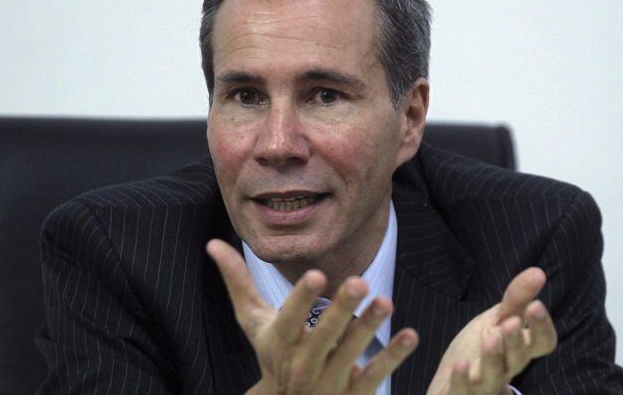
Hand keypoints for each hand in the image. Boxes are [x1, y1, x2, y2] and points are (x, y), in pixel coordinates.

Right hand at [206, 239, 418, 393]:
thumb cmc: (271, 353)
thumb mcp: (252, 321)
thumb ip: (237, 281)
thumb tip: (212, 243)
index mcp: (279, 341)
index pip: (290, 318)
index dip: (302, 298)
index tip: (317, 274)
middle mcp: (302, 363)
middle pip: (323, 335)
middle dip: (341, 310)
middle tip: (360, 281)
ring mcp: (328, 381)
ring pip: (351, 353)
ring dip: (369, 328)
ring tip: (386, 301)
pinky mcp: (351, 394)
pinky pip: (373, 375)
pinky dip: (392, 357)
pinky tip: (410, 335)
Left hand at [427, 268, 557, 394]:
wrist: (450, 382)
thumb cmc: (478, 348)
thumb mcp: (497, 319)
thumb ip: (516, 299)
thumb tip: (539, 271)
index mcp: (517, 349)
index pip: (542, 343)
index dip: (542, 327)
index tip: (536, 305)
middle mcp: (505, 369)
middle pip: (518, 360)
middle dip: (516, 342)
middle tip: (512, 322)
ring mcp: (483, 385)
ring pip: (493, 378)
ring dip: (493, 359)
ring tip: (490, 339)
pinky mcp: (460, 394)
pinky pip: (462, 392)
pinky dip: (461, 380)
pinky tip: (459, 364)